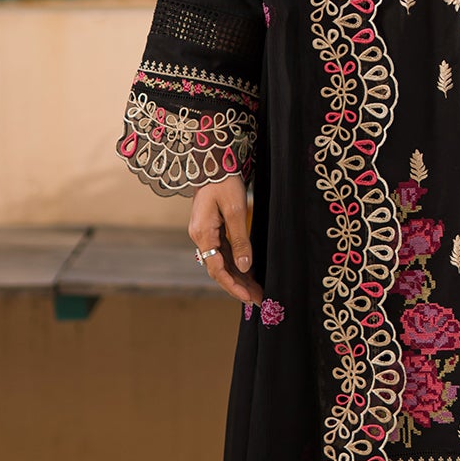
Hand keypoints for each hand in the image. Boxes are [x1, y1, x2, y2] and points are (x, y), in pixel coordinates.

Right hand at [188, 176, 263, 306]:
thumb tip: (244, 267)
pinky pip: (223, 252)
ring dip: (238, 278)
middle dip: (238, 286)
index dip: (233, 285)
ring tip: (257, 292)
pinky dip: (236, 265)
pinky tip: (248, 273)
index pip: (216, 268)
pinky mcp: (211, 228)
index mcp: (202, 233)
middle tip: (259, 301)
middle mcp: (200, 237)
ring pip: (221, 262)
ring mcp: (205, 233)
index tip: (249, 298)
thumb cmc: (224, 181)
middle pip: (218, 269)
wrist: (213, 160)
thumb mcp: (236, 210)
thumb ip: (240, 240)